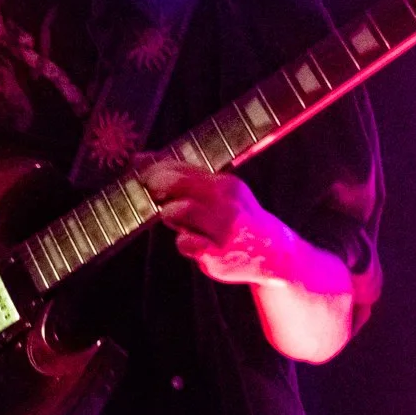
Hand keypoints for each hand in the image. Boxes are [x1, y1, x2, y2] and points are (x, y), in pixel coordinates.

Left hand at [138, 158, 303, 287]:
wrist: (273, 253)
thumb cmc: (238, 218)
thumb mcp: (222, 192)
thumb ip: (187, 177)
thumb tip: (142, 159)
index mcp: (227, 185)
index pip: (184, 168)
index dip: (157, 169)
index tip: (145, 173)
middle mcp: (227, 204)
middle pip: (177, 186)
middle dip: (157, 187)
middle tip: (154, 193)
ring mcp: (223, 230)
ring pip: (178, 212)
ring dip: (169, 215)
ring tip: (177, 219)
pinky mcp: (217, 255)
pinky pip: (185, 243)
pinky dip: (183, 241)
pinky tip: (192, 241)